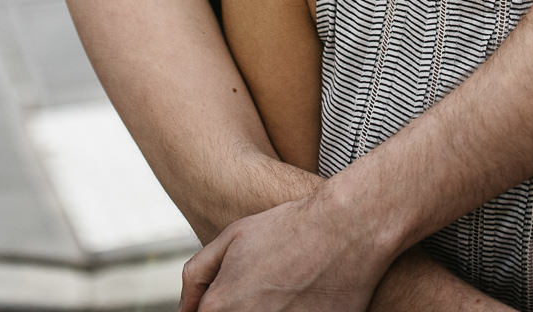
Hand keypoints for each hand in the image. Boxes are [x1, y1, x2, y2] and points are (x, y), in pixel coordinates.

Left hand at [177, 192, 391, 311]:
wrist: (347, 228)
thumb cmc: (289, 228)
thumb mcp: (232, 238)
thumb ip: (197, 276)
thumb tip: (185, 311)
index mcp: (220, 306)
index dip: (218, 309)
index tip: (240, 295)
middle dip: (245, 310)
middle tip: (268, 292)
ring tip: (288, 293)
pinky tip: (305, 301)